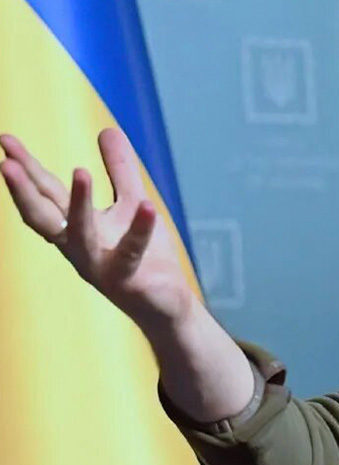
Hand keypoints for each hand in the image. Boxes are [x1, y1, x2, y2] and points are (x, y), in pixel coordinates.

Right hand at [0, 128, 195, 331]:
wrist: (167, 305)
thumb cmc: (146, 258)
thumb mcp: (131, 204)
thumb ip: (120, 171)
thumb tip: (107, 129)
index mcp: (75, 227)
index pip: (46, 193)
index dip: (26, 168)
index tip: (5, 140)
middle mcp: (79, 247)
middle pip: (44, 216)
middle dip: (24, 190)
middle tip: (5, 162)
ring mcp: (99, 266)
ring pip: (81, 235)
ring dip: (78, 204)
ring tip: (79, 171)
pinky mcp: (127, 280)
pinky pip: (131, 253)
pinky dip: (139, 230)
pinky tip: (147, 205)